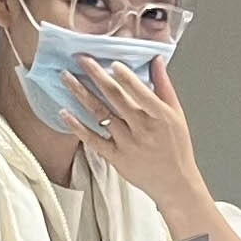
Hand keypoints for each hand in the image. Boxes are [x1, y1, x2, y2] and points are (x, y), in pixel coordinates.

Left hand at [55, 52, 209, 207]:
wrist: (174, 183)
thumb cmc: (176, 147)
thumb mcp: (176, 114)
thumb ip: (163, 85)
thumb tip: (156, 59)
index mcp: (160, 116)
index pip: (141, 93)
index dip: (126, 78)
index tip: (111, 62)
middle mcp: (143, 129)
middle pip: (115, 98)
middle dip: (96, 75)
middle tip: (80, 58)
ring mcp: (127, 144)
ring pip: (100, 115)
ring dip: (80, 94)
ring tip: (65, 77)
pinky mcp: (115, 157)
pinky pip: (93, 139)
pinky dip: (77, 126)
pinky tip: (64, 112)